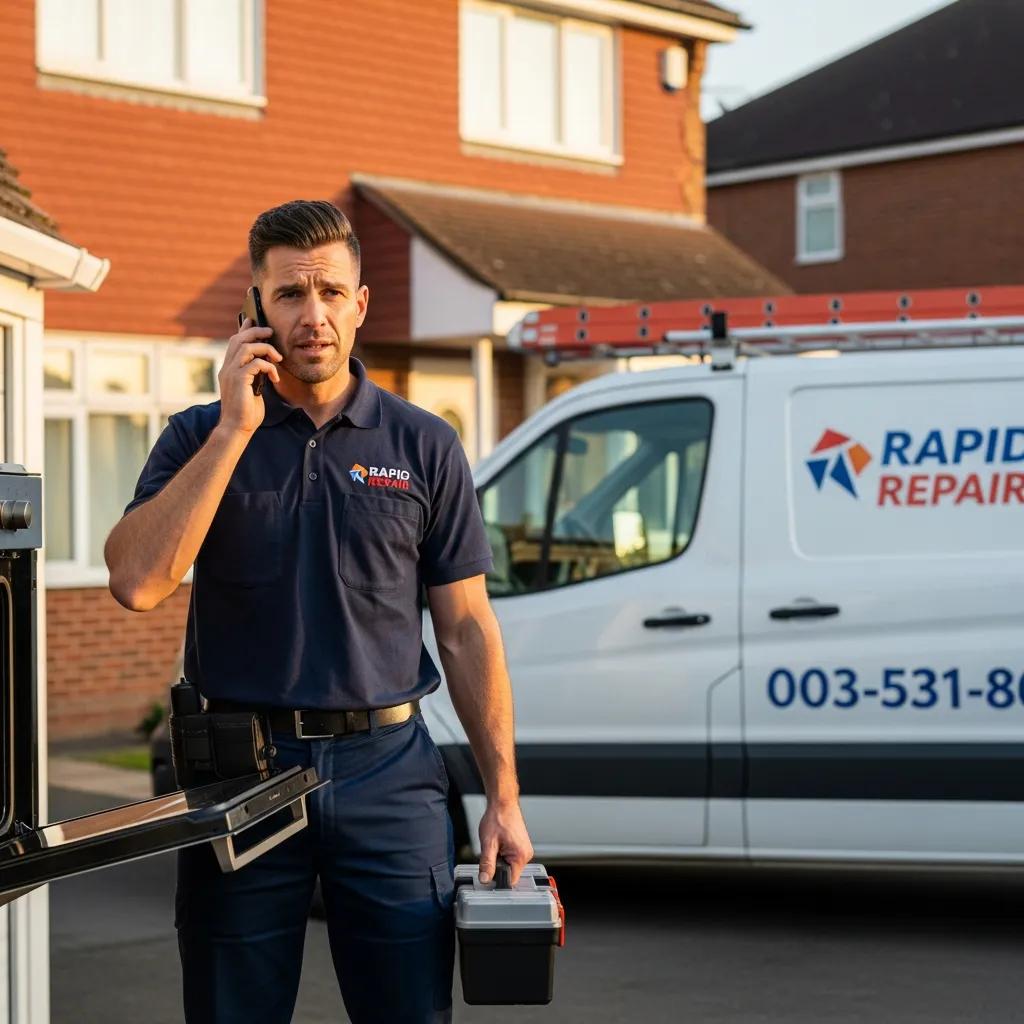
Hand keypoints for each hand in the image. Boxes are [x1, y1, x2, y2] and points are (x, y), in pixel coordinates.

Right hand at [217, 317, 282, 434]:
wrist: (237, 428)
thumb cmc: (247, 411)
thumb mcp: (253, 388)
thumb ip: (255, 374)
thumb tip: (266, 363)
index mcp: (229, 369)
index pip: (234, 342)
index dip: (244, 329)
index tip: (254, 321)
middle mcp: (227, 368)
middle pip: (238, 339)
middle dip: (256, 332)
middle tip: (271, 333)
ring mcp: (231, 373)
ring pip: (247, 347)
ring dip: (266, 349)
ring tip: (278, 358)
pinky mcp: (238, 380)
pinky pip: (256, 363)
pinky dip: (269, 367)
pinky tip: (275, 378)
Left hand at [478, 798, 533, 885]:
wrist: (503, 803)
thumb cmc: (498, 818)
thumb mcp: (488, 843)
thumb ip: (487, 863)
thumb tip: (485, 879)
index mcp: (520, 856)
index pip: (510, 880)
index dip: (498, 879)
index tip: (489, 871)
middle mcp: (526, 854)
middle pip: (510, 873)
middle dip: (498, 867)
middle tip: (492, 852)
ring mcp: (524, 850)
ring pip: (509, 865)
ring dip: (500, 859)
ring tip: (496, 845)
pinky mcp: (521, 846)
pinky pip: (511, 857)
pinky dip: (502, 853)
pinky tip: (499, 843)